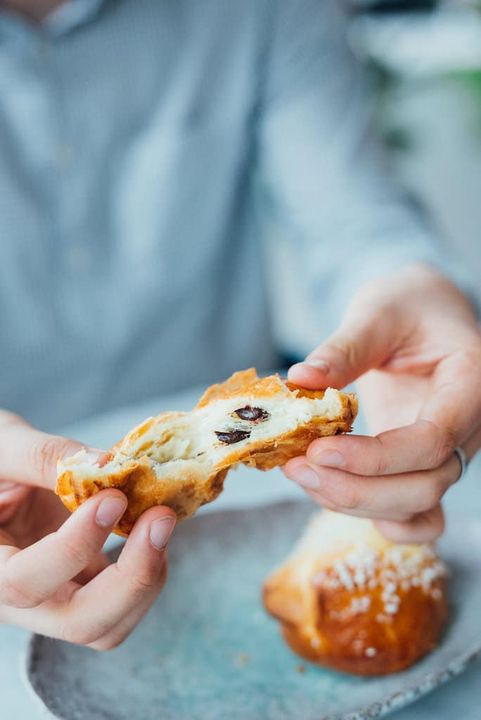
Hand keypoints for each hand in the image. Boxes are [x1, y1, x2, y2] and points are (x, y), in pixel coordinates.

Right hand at [0, 411, 175, 648]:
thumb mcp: (2, 447)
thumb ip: (44, 456)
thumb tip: (107, 464)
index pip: (25, 583)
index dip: (74, 547)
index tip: (113, 498)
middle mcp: (18, 599)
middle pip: (80, 622)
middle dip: (132, 577)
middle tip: (160, 518)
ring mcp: (55, 597)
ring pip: (108, 626)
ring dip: (147, 578)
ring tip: (160, 521)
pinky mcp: (82, 585)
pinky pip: (121, 602)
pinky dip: (147, 568)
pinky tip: (153, 525)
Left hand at [284, 264, 480, 542]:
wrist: (423, 314)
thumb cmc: (407, 305)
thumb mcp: (377, 312)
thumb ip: (344, 348)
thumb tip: (300, 380)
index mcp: (471, 384)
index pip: (431, 441)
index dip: (374, 457)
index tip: (317, 450)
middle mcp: (468, 428)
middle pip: (424, 487)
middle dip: (356, 489)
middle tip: (297, 467)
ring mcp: (448, 453)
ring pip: (415, 507)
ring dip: (355, 504)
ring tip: (301, 474)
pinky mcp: (423, 465)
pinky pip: (417, 516)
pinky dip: (378, 517)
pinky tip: (333, 495)